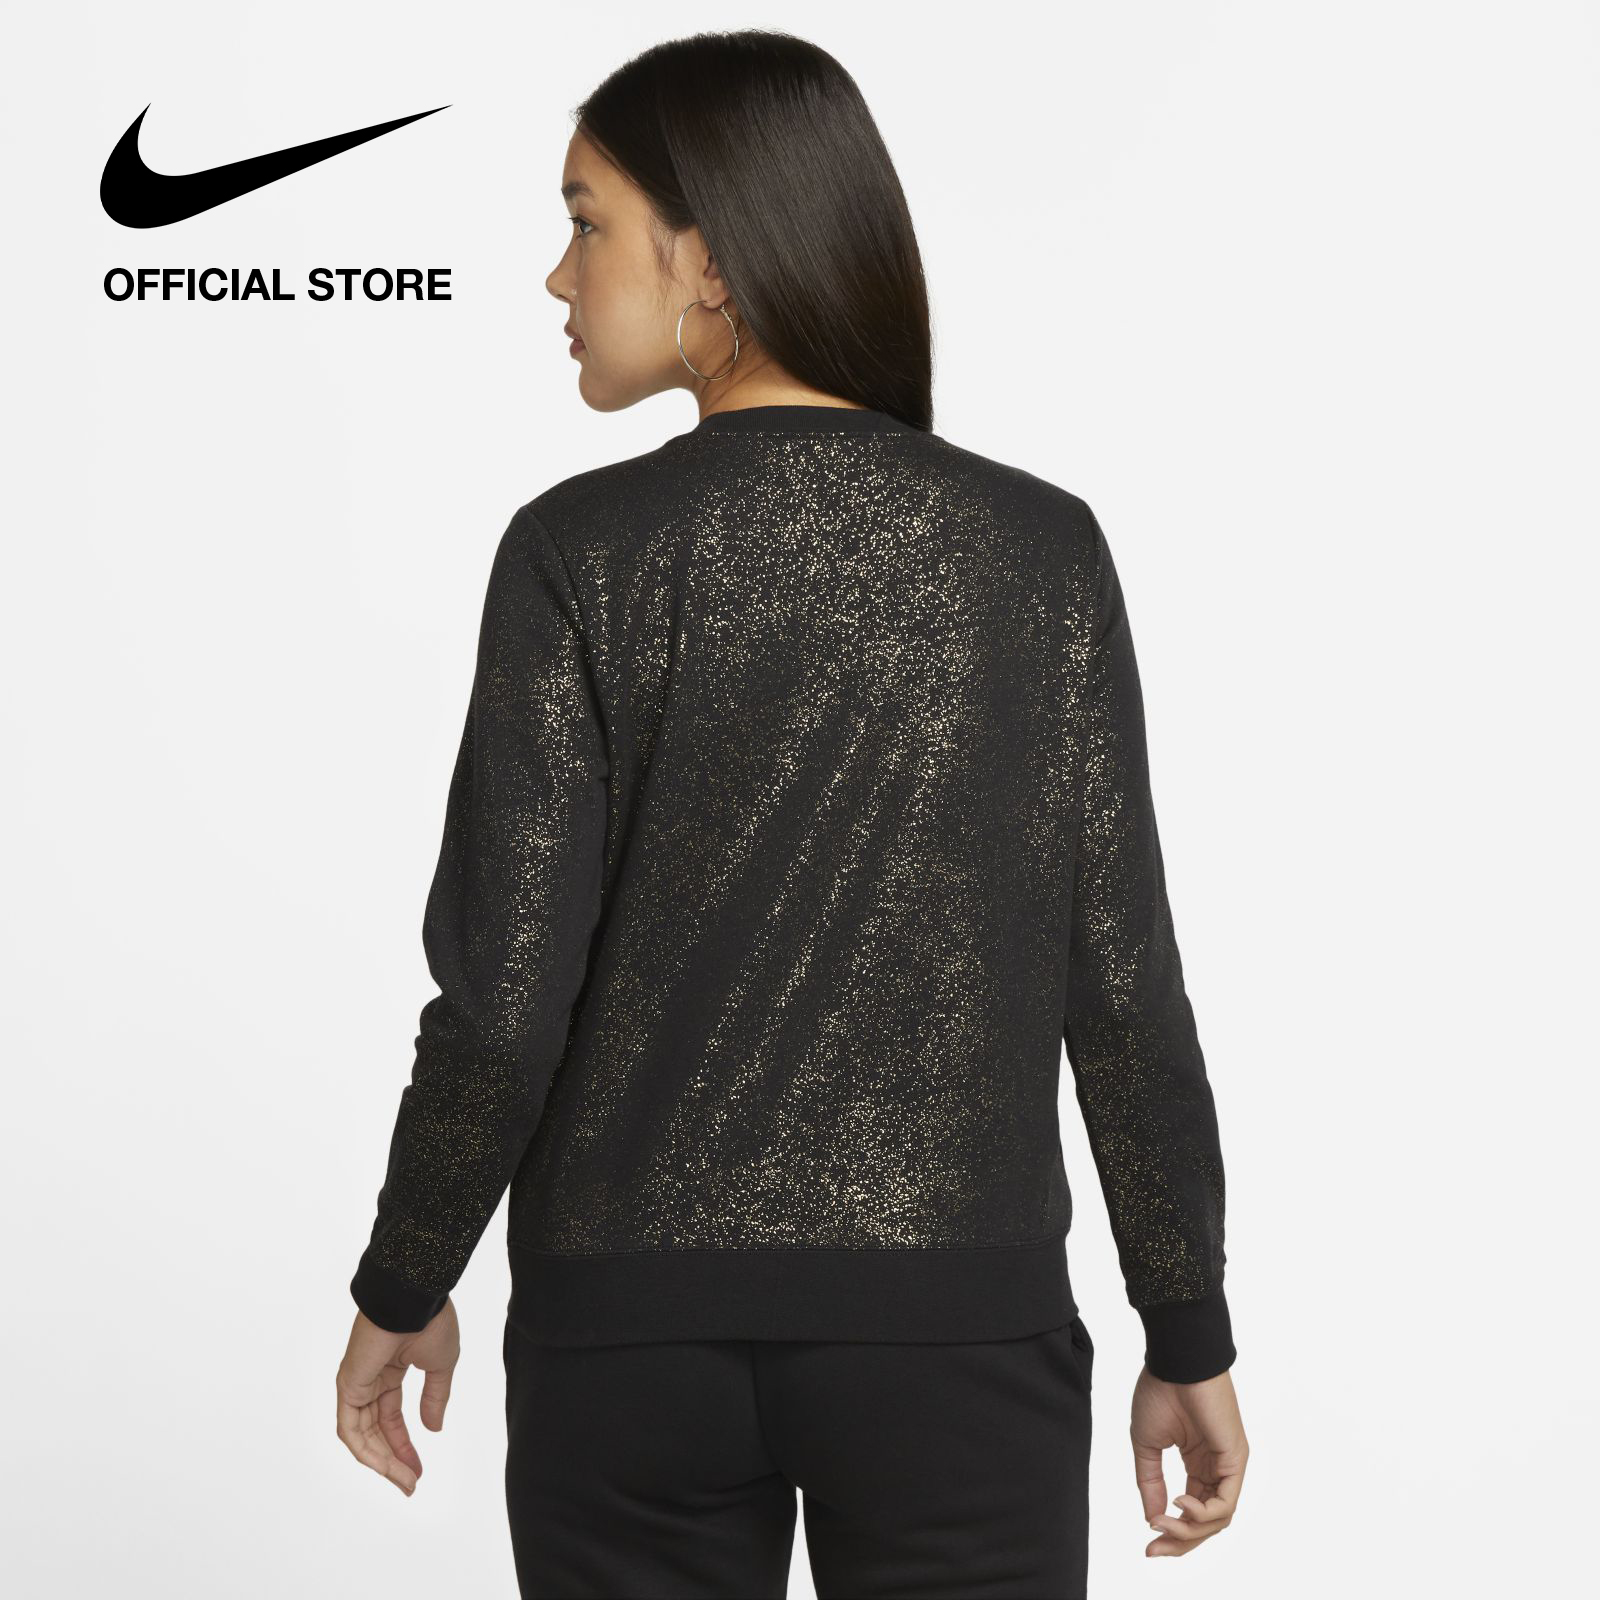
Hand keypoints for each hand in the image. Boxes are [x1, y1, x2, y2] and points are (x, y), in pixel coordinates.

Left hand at [336, 1299, 460, 1494]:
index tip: (418, 1470)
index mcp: (391, 1371)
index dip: (405, 1446)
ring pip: (362, 1436)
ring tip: (404, 1481)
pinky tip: (386, 1466)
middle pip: (376, 1431)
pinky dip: (366, 1451)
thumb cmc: (430, 1321)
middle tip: (410, 1484)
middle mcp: (370, 1380)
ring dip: (382, 1462)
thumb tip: (433, 1428)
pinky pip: (351, 1428)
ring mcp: (356, 1383)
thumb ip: (435, 1398)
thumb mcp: (440, 1366)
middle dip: (393, 1460)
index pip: (392, 1418)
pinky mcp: (348, 1385)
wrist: (414, 1298)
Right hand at [1130, 1363, 1247, 1556]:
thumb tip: (1151, 1519)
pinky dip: (1203, 1512)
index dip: (1170, 1533)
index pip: (1190, 1511)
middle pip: (1206, 1523)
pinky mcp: (1236, 1458)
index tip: (1147, 1545)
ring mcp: (1229, 1465)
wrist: (1175, 1361)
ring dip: (1188, 1530)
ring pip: (1217, 1519)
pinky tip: (1180, 1502)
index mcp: (1197, 1463)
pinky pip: (1226, 1502)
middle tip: (1153, 1550)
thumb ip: (1150, 1481)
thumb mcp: (1146, 1443)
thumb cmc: (1160, 1391)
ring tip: (1162, 1523)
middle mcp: (1216, 1469)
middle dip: (1180, 1542)